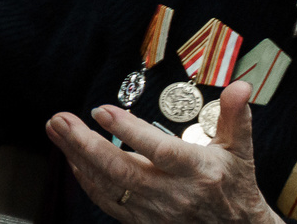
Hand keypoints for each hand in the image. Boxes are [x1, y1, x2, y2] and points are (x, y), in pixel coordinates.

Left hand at [45, 80, 277, 222]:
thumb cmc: (235, 187)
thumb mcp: (240, 152)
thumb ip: (235, 117)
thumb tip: (240, 85)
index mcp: (197, 171)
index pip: (160, 150)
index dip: (129, 130)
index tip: (101, 110)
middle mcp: (174, 194)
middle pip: (123, 170)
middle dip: (86, 144)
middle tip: (60, 119)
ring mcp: (156, 211)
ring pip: (109, 186)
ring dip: (78, 157)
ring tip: (56, 129)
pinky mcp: (143, 222)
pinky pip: (108, 201)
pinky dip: (86, 180)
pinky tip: (71, 158)